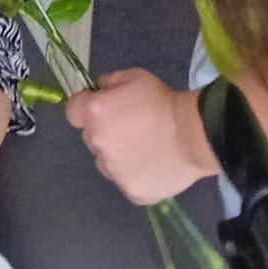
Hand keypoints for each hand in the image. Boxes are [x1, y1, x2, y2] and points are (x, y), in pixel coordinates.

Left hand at [65, 69, 217, 203]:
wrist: (194, 135)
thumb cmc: (163, 102)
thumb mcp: (135, 77)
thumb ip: (110, 82)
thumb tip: (100, 89)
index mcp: (94, 114)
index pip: (74, 111)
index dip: (86, 107)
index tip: (103, 107)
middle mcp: (97, 144)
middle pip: (91, 137)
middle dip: (105, 132)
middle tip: (132, 128)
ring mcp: (113, 172)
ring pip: (107, 162)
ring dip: (118, 155)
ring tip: (145, 149)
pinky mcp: (131, 191)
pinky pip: (126, 181)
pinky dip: (136, 174)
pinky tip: (154, 165)